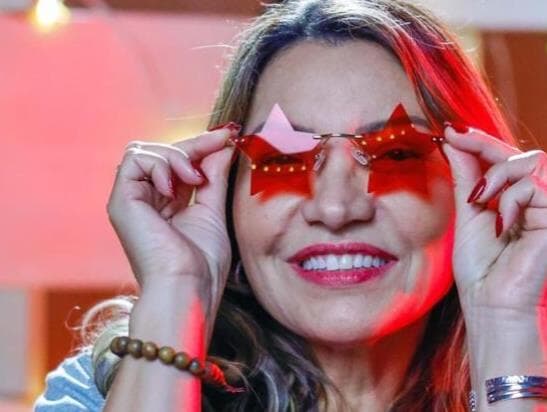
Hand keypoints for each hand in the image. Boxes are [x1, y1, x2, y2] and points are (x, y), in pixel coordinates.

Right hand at [107, 124, 238, 319]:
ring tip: (195, 180)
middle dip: (195, 144)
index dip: (202, 145)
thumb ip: (214, 176)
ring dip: (177, 156)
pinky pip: (135, 159)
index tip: (229, 134)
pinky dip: (159, 165)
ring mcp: (131, 200)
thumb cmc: (203, 262)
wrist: (187, 286)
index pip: (179, 162)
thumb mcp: (213, 210)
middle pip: (163, 152)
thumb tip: (223, 145)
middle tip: (221, 141)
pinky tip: (174, 188)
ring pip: (147, 150)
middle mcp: (146, 200)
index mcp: (167, 204)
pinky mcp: (121, 200)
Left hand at [442, 125, 546, 319]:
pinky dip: (509, 200)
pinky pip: (533, 186)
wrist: (491, 302)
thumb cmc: (481, 267)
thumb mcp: (468, 213)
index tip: (451, 129)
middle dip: (483, 144)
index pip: (503, 159)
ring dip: (495, 176)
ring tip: (479, 201)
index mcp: (514, 199)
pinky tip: (501, 223)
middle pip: (518, 153)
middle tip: (453, 139)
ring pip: (528, 162)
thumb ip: (467, 177)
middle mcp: (536, 199)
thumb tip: (453, 142)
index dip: (479, 140)